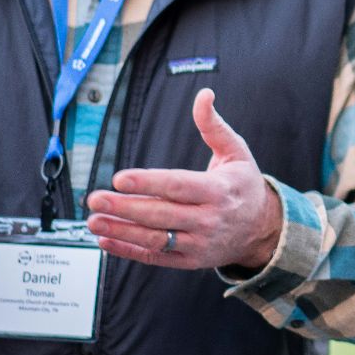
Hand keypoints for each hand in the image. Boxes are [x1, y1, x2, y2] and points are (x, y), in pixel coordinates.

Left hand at [86, 89, 283, 271]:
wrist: (262, 228)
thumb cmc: (243, 184)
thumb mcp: (236, 151)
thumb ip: (214, 125)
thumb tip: (204, 95)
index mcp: (219, 190)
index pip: (179, 186)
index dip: (149, 183)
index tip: (121, 178)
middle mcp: (209, 219)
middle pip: (161, 214)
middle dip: (125, 207)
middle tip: (95, 198)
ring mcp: (199, 243)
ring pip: (155, 239)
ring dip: (121, 230)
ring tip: (93, 220)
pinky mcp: (190, 260)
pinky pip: (155, 257)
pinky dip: (128, 251)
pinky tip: (105, 240)